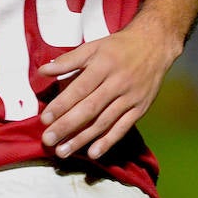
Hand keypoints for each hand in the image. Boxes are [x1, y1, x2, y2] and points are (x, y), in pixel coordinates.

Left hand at [36, 20, 179, 159]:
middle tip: (48, 140)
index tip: (44, 119)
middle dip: (67, 126)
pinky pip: (123, 128)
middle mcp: (117, 83)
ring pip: (104, 122)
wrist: (154, 44)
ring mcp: (130, 98)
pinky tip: (93, 153)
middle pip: (89, 109)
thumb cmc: (117, 47)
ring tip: (64, 152)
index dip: (61, 105)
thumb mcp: (93, 47)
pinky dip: (108, 141)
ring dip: (83, 139)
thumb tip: (43, 71)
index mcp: (103, 66)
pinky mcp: (141, 109)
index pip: (79, 89)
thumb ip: (68, 60)